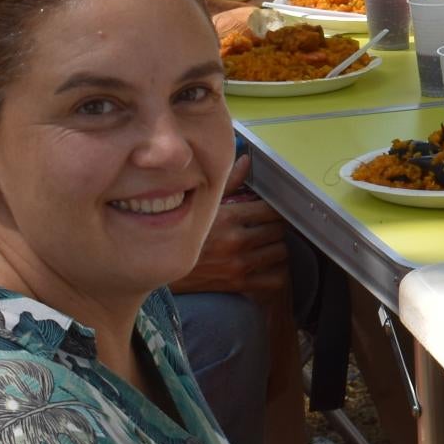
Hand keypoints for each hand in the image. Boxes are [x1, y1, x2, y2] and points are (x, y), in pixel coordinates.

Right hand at [175, 158, 290, 300]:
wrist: (161, 267)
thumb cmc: (182, 232)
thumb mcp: (202, 203)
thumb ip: (228, 182)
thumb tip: (246, 160)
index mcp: (228, 218)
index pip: (270, 210)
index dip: (276, 208)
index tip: (276, 209)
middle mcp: (236, 242)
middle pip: (279, 231)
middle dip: (279, 227)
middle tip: (275, 225)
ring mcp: (239, 265)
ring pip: (281, 253)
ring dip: (280, 247)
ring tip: (274, 243)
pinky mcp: (239, 284)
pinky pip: (275, 280)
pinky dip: (280, 273)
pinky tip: (274, 265)